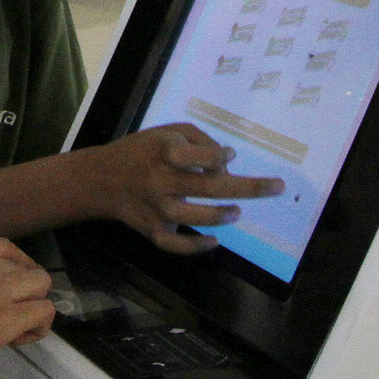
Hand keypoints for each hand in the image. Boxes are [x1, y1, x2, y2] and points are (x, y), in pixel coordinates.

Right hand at [0, 237, 55, 369]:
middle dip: (24, 289)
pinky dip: (39, 325)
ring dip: (34, 304)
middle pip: (26, 267)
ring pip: (41, 285)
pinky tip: (21, 336)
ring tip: (19, 325)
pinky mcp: (7, 316)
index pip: (5, 248)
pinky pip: (44, 312)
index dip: (14, 268)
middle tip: (11, 310)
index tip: (10, 285)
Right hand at [80, 124, 284, 252]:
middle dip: (247, 187)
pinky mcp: (151, 229)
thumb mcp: (168, 132)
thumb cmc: (143, 151)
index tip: (228, 156)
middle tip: (277, 187)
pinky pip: (173, 244)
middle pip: (206, 186)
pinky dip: (194, 247)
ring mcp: (155, 208)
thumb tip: (229, 162)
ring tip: (236, 212)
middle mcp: (159, 180)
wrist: (101, 178)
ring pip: (189, 217)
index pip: (197, 155)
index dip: (219, 155)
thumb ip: (200, 140)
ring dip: (218, 215)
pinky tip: (214, 241)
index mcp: (164, 152)